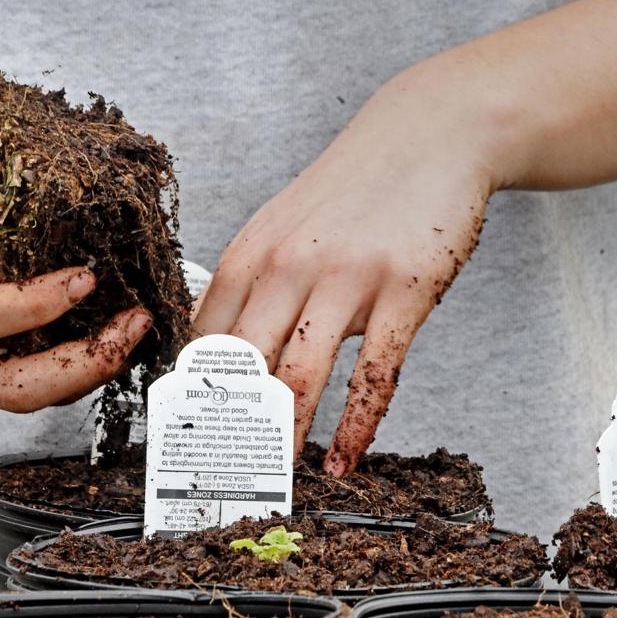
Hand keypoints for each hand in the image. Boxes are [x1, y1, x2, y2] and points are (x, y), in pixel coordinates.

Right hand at [0, 164, 149, 412]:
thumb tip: (47, 166)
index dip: (40, 305)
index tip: (86, 278)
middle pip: (9, 388)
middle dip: (86, 364)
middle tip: (132, 327)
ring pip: (15, 402)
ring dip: (81, 374)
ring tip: (124, 335)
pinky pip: (4, 398)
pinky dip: (53, 376)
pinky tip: (84, 344)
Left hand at [194, 58, 498, 473]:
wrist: (430, 135)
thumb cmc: (354, 189)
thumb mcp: (283, 226)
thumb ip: (251, 285)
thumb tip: (217, 351)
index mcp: (250, 255)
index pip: (203, 345)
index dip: (192, 402)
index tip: (186, 446)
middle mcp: (287, 266)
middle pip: (242, 369)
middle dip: (227, 434)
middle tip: (220, 482)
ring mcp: (347, 277)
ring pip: (299, 378)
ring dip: (284, 441)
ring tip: (276, 482)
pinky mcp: (403, 290)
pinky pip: (374, 374)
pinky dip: (358, 426)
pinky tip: (347, 459)